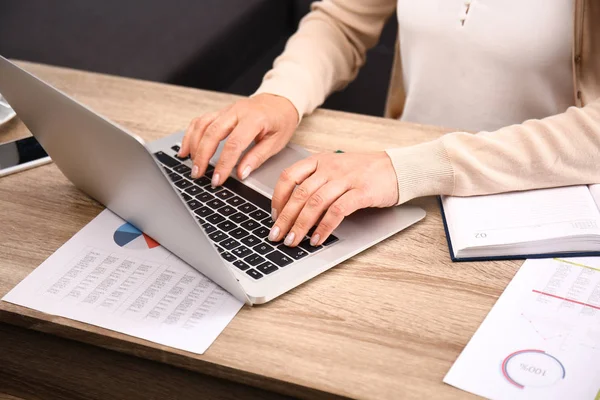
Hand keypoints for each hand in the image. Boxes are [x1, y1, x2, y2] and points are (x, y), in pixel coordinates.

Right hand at [178, 93, 298, 185]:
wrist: (280, 101)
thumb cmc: (281, 121)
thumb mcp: (277, 142)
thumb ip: (257, 157)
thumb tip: (241, 174)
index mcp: (254, 119)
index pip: (234, 144)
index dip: (224, 164)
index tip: (217, 179)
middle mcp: (237, 111)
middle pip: (212, 133)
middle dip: (202, 156)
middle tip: (198, 174)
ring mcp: (227, 110)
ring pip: (203, 125)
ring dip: (193, 145)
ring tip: (191, 164)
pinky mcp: (221, 112)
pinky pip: (201, 120)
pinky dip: (190, 135)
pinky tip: (186, 149)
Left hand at [269, 152, 398, 246]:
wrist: (398, 168)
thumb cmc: (365, 172)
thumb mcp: (335, 170)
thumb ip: (316, 184)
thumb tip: (294, 211)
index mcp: (320, 160)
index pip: (289, 176)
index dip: (277, 198)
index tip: (273, 216)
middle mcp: (330, 168)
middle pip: (300, 194)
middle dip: (285, 218)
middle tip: (276, 235)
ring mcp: (346, 179)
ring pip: (315, 203)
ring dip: (301, 225)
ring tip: (293, 241)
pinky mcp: (361, 192)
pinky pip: (337, 211)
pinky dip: (325, 227)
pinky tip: (318, 239)